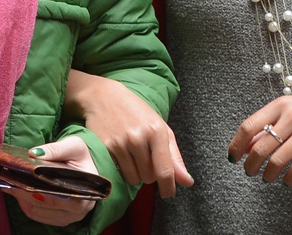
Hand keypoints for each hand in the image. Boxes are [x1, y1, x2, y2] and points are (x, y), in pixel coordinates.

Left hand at [3, 136, 98, 226]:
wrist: (85, 165)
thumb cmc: (80, 155)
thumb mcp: (73, 145)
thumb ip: (55, 149)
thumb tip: (33, 154)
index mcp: (85, 193)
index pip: (57, 196)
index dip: (35, 188)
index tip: (17, 178)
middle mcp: (79, 210)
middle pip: (44, 204)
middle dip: (24, 193)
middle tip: (7, 180)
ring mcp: (69, 217)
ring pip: (38, 212)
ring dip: (22, 200)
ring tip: (9, 185)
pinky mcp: (60, 219)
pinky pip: (38, 215)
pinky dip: (25, 205)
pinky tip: (17, 192)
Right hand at [65, 70, 192, 196]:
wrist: (103, 97)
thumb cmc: (136, 112)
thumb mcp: (160, 128)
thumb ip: (174, 157)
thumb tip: (187, 182)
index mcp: (156, 131)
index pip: (165, 170)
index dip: (168, 187)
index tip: (168, 194)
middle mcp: (138, 138)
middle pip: (148, 178)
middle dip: (148, 173)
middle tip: (143, 157)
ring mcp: (120, 143)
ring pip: (133, 178)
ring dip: (135, 173)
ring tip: (131, 156)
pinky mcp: (104, 147)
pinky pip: (117, 173)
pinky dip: (121, 168)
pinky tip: (120, 154)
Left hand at [227, 90, 291, 185]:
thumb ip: (271, 124)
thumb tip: (247, 144)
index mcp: (280, 105)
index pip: (249, 126)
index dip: (237, 144)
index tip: (232, 157)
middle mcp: (291, 116)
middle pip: (261, 146)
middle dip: (250, 163)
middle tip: (249, 171)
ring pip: (278, 159)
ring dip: (268, 173)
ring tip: (267, 177)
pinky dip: (289, 177)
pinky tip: (287, 180)